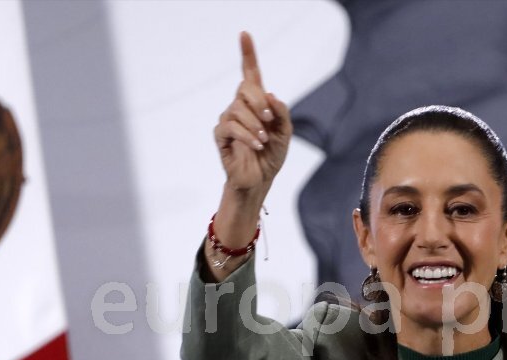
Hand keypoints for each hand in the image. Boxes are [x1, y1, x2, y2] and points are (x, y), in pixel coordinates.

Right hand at [213, 32, 291, 194]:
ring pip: (237, 108)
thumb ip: (281, 113)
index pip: (250, 73)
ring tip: (264, 140)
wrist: (261, 179)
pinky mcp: (221, 135)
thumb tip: (270, 95)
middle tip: (270, 121)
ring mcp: (228, 120)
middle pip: (245, 88)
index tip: (245, 34)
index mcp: (257, 103)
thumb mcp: (285, 133)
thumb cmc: (271, 155)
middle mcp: (240, 107)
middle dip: (260, 102)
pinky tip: (256, 144)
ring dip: (255, 124)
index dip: (248, 53)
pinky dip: (247, 135)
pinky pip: (231, 126)